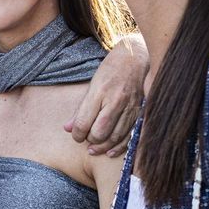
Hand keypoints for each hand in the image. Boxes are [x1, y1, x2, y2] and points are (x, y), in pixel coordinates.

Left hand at [66, 32, 145, 156]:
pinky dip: (119, 147)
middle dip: (90, 140)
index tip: (76, 135)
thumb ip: (80, 109)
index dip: (77, 134)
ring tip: (94, 148)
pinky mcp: (141, 112)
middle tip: (86, 139)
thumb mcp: (92, 85)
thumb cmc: (111, 70)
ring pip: (115, 137)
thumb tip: (68, 129)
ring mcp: (130, 107)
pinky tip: (110, 151)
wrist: (136, 57)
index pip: (84, 122)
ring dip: (102, 147)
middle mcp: (116, 101)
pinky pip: (130, 136)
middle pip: (99, 133)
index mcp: (100, 92)